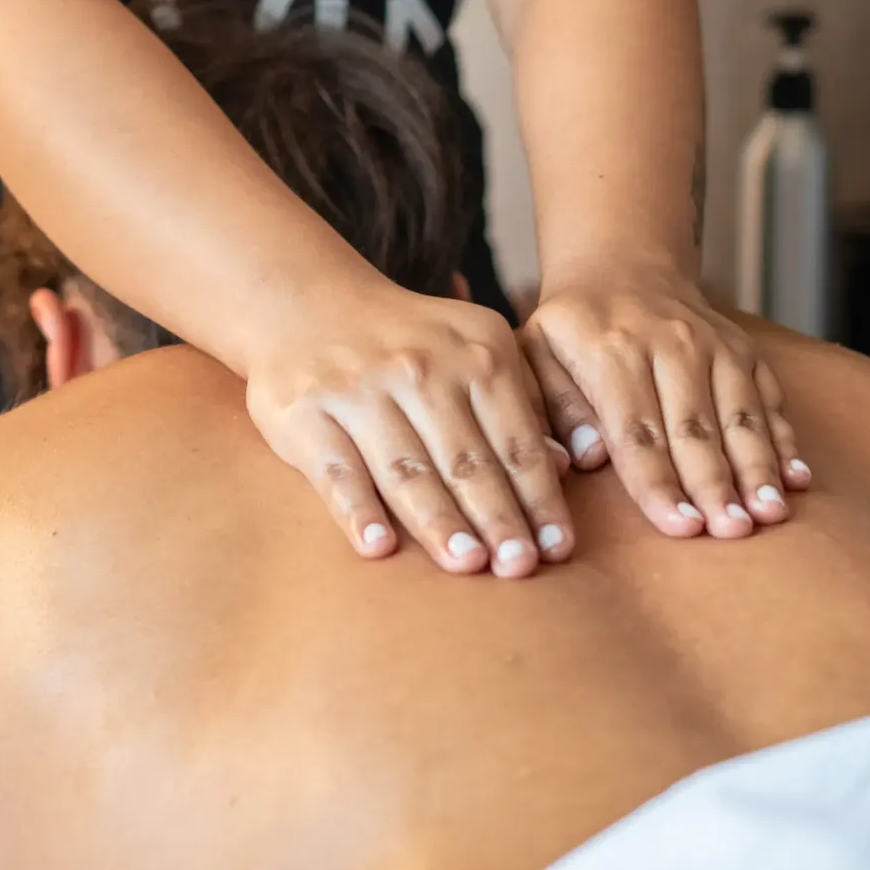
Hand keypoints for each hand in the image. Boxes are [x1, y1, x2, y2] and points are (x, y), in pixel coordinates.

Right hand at [245, 288, 574, 577]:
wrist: (305, 302)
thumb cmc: (408, 344)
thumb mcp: (473, 350)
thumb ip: (519, 404)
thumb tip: (564, 465)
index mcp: (477, 351)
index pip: (516, 438)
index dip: (539, 496)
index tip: (557, 547)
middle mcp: (421, 366)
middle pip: (466, 459)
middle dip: (498, 517)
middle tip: (519, 567)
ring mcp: (359, 389)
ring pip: (407, 468)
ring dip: (439, 521)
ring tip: (467, 565)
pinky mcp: (305, 412)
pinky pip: (337, 471)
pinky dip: (358, 510)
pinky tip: (378, 547)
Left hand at [520, 267, 809, 539]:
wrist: (622, 267)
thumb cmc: (572, 330)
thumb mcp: (537, 353)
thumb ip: (555, 407)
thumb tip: (587, 459)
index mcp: (612, 350)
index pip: (636, 430)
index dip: (660, 483)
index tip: (680, 528)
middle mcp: (671, 344)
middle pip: (695, 427)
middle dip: (714, 484)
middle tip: (731, 531)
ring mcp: (715, 346)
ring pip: (740, 414)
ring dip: (757, 468)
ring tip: (769, 515)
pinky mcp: (745, 351)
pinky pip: (768, 399)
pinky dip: (784, 440)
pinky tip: (796, 480)